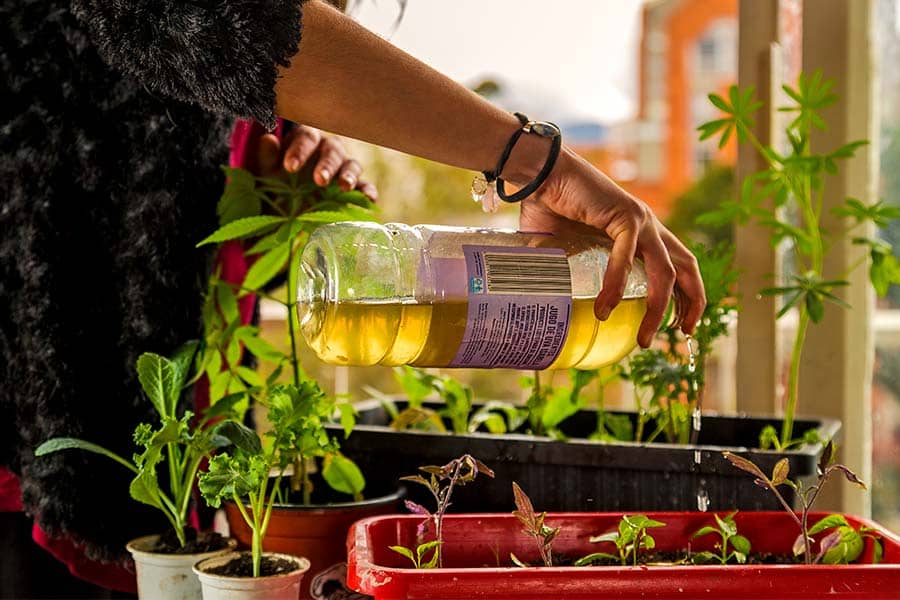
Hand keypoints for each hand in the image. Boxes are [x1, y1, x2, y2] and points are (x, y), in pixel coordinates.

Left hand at [250, 123, 377, 200]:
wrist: (286, 203)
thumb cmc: (277, 179)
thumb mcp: (267, 169)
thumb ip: (268, 155)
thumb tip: (269, 139)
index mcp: (306, 140)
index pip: (307, 137)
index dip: (300, 150)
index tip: (290, 167)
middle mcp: (327, 150)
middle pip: (332, 151)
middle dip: (327, 165)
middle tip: (320, 180)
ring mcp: (342, 168)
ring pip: (351, 165)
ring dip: (349, 175)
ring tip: (344, 187)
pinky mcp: (352, 187)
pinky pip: (364, 185)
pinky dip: (368, 191)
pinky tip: (369, 199)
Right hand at [519, 148, 705, 347]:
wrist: (539, 173)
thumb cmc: (549, 206)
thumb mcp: (566, 247)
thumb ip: (568, 269)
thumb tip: (553, 302)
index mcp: (641, 232)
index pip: (678, 265)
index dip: (688, 295)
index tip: (681, 325)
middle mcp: (648, 226)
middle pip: (687, 268)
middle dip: (692, 304)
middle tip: (682, 334)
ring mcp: (641, 220)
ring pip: (666, 272)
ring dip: (657, 308)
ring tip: (643, 338)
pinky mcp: (625, 215)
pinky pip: (627, 257)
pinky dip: (617, 284)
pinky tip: (605, 307)